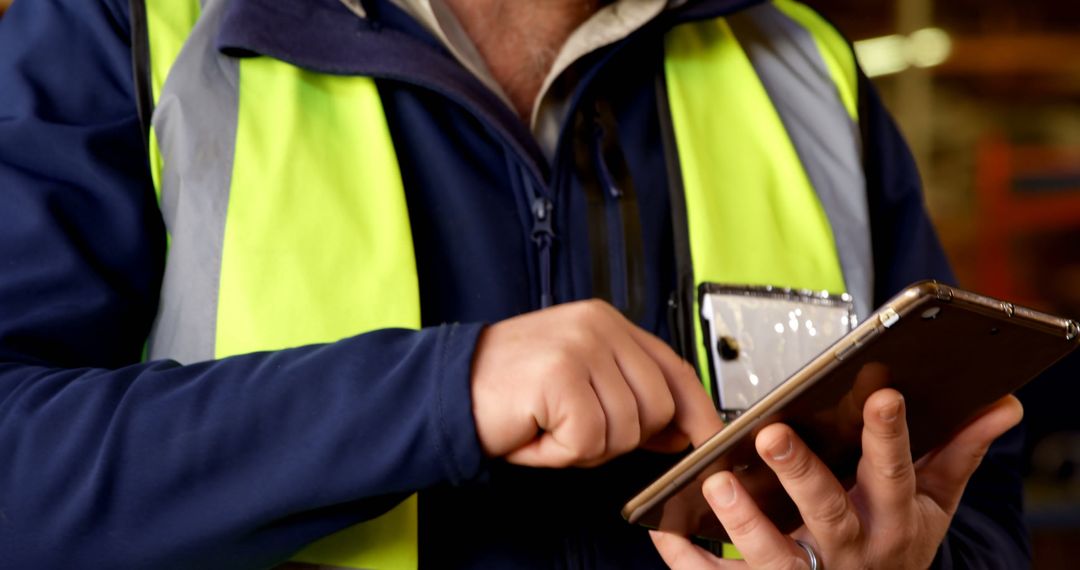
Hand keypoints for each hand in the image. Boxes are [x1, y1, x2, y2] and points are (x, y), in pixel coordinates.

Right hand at [471, 299, 723, 467]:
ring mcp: (580, 348)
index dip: (696, 410)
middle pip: (657, 407)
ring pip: (625, 429)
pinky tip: (535, 432)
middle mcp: (598, 326)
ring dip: (584, 446)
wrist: (445, 390)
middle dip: (619, 436)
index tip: (706, 439)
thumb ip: (628, 392)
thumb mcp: (578, 381)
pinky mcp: (561, 376)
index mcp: (606, 321)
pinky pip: (589, 441)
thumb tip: (680, 428)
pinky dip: (559, 452)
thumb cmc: (508, 390)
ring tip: (548, 425)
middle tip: (572, 428)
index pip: (674, 367)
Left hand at [651, 388, 1022, 568]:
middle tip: (770, 433)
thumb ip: (957, 452)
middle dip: (800, 473)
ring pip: (774, 554)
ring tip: (716, 482)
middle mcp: (849, 551)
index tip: (882, 395)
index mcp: (892, 520)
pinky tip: (664, 531)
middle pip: (827, 513)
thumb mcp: (933, 506)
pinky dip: (689, 559)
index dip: (889, 437)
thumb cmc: (894, 544)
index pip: (894, 475)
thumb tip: (999, 403)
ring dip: (743, 521)